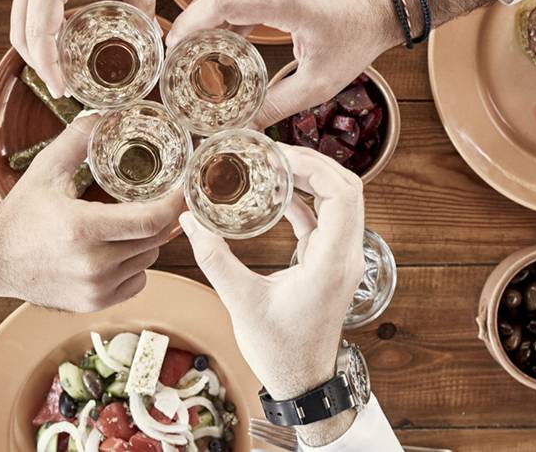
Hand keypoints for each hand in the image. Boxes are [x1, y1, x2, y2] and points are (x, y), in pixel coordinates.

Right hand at [0, 114, 182, 310]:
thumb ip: (79, 137)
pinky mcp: (93, 303)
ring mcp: (95, 288)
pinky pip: (137, 281)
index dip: (175, 204)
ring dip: (146, 241)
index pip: (151, 220)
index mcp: (83, 228)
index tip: (184, 190)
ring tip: (128, 224)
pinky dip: (136, 265)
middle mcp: (93, 264)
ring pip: (148, 260)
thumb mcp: (47, 168)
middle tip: (158, 199)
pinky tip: (118, 249)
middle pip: (154, 240)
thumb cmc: (22, 213)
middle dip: (160, 218)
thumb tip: (107, 113)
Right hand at [166, 0, 397, 126]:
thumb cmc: (359, 37)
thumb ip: (278, 104)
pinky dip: (227, 7)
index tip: (172, 46)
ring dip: (208, 14)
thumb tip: (246, 128)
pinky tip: (222, 34)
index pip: (221, 2)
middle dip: (191, 22)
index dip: (190, 23)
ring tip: (193, 47)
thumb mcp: (320, 81)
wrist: (388, 0)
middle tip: (175, 54)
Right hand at [180, 144, 365, 445]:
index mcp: (331, 261)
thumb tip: (188, 220)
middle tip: (273, 152)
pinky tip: (276, 193)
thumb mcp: (241, 301)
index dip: (313, 165)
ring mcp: (341, 259)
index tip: (277, 154)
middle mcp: (345, 255)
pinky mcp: (330, 263)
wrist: (303, 383)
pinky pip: (326, 219)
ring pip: (340, 201)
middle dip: (313, 163)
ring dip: (311, 178)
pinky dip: (305, 200)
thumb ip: (214, 258)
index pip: (340, 194)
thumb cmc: (279, 350)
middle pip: (347, 189)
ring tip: (273, 165)